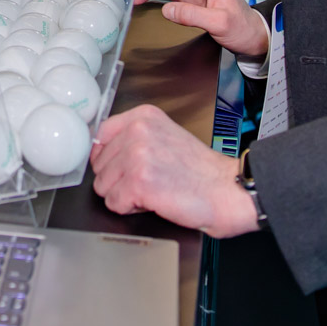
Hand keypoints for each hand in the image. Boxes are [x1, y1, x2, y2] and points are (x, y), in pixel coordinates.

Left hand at [90, 104, 256, 237]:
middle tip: (148, 181)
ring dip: (124, 195)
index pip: (100, 136)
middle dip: (118, 179)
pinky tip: (154, 201)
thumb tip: (103, 151)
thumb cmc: (202, 171)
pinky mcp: (139, 182)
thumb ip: (134, 138)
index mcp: (143, 117)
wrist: (227, 190)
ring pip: (103, 186)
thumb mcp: (165, 137)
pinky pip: (114, 203)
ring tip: (152, 190)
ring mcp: (137, 156)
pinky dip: (130, 209)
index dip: (109, 158)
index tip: (121, 167)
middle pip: (99, 164)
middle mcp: (138, 131)